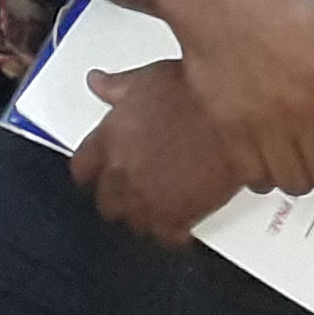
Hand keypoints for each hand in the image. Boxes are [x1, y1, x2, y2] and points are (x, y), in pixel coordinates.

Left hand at [71, 60, 246, 246]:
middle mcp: (121, 174)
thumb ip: (117, 87)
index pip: (81, 168)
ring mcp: (147, 199)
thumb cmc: (195, 93)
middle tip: (138, 186)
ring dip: (146, 215)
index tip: (102, 169)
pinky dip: (174, 231)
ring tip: (163, 202)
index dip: (93, 171)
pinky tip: (183, 219)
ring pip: (134, 223)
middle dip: (120, 197)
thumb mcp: (147, 78)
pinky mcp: (177, 217)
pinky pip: (166, 236)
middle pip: (106, 203)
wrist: (232, 115)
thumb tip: (98, 82)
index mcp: (108, 140)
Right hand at [160, 0, 313, 199]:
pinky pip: (256, 179)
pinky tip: (270, 161)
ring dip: (303, 180)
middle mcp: (302, 110)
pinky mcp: (231, 131)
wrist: (216, 3)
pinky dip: (266, 178)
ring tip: (302, 164)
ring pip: (295, 183)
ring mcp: (264, 124)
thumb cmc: (275, 11)